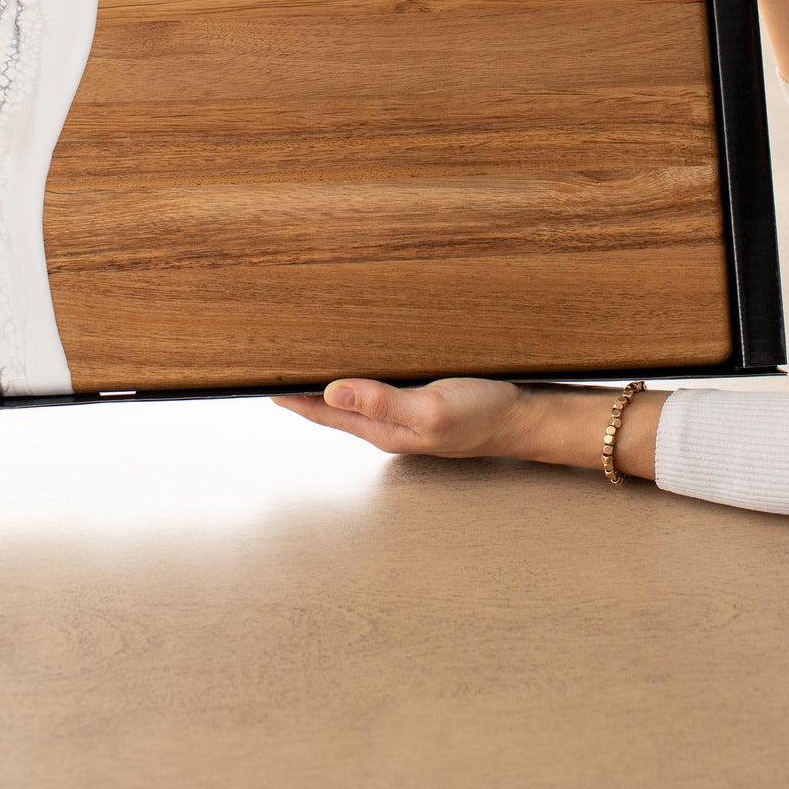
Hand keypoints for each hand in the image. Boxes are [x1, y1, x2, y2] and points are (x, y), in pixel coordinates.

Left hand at [273, 377, 664, 478]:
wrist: (529, 419)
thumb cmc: (484, 417)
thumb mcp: (432, 408)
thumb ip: (382, 400)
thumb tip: (332, 389)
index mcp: (383, 430)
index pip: (323, 412)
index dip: (291, 397)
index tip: (259, 381)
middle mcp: (389, 425)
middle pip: (333, 407)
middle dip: (303, 388)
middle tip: (272, 364)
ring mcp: (407, 414)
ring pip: (355, 397)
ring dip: (329, 381)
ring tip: (303, 360)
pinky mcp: (424, 400)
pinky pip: (381, 387)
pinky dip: (362, 373)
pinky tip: (362, 359)